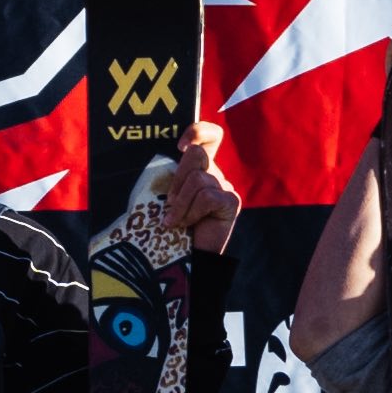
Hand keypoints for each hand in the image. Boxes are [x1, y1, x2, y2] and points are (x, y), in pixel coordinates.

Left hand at [159, 122, 241, 252]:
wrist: (181, 261)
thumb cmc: (168, 229)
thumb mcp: (164, 197)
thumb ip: (168, 177)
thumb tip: (159, 155)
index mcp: (200, 169)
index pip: (210, 136)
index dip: (197, 131)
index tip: (179, 146)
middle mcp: (215, 175)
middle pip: (196, 154)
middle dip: (177, 179)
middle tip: (169, 203)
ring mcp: (225, 188)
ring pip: (198, 178)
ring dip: (181, 203)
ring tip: (176, 222)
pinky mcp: (232, 203)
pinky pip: (207, 196)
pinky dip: (192, 212)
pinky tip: (188, 225)